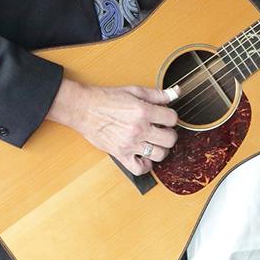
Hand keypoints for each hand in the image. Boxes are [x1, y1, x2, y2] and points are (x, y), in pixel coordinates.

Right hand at [47, 78, 178, 175]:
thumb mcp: (134, 91)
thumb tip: (175, 93)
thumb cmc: (106, 99)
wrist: (84, 109)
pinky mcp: (120, 155)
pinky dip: (145, 165)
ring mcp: (130, 144)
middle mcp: (138, 129)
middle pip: (170, 139)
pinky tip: (144, 156)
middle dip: (169, 134)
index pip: (172, 119)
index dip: (171, 117)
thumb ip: (158, 94)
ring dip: (160, 149)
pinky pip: (139, 169)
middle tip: (162, 130)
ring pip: (160, 155)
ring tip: (154, 142)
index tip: (165, 117)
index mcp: (143, 111)